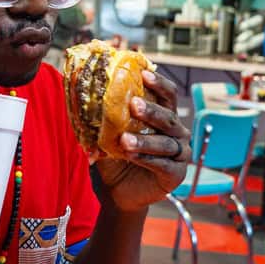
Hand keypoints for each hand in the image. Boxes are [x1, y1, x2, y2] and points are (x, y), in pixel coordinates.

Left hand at [95, 70, 189, 211]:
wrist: (118, 190)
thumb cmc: (116, 155)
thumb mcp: (109, 133)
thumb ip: (105, 115)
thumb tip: (84, 89)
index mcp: (165, 115)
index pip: (168, 95)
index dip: (159, 83)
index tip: (144, 73)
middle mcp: (177, 132)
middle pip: (168, 117)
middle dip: (151, 110)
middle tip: (133, 105)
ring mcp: (180, 154)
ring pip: (165, 143)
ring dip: (144, 140)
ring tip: (124, 140)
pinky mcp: (176, 174)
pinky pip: (163, 164)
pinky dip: (146, 159)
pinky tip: (131, 156)